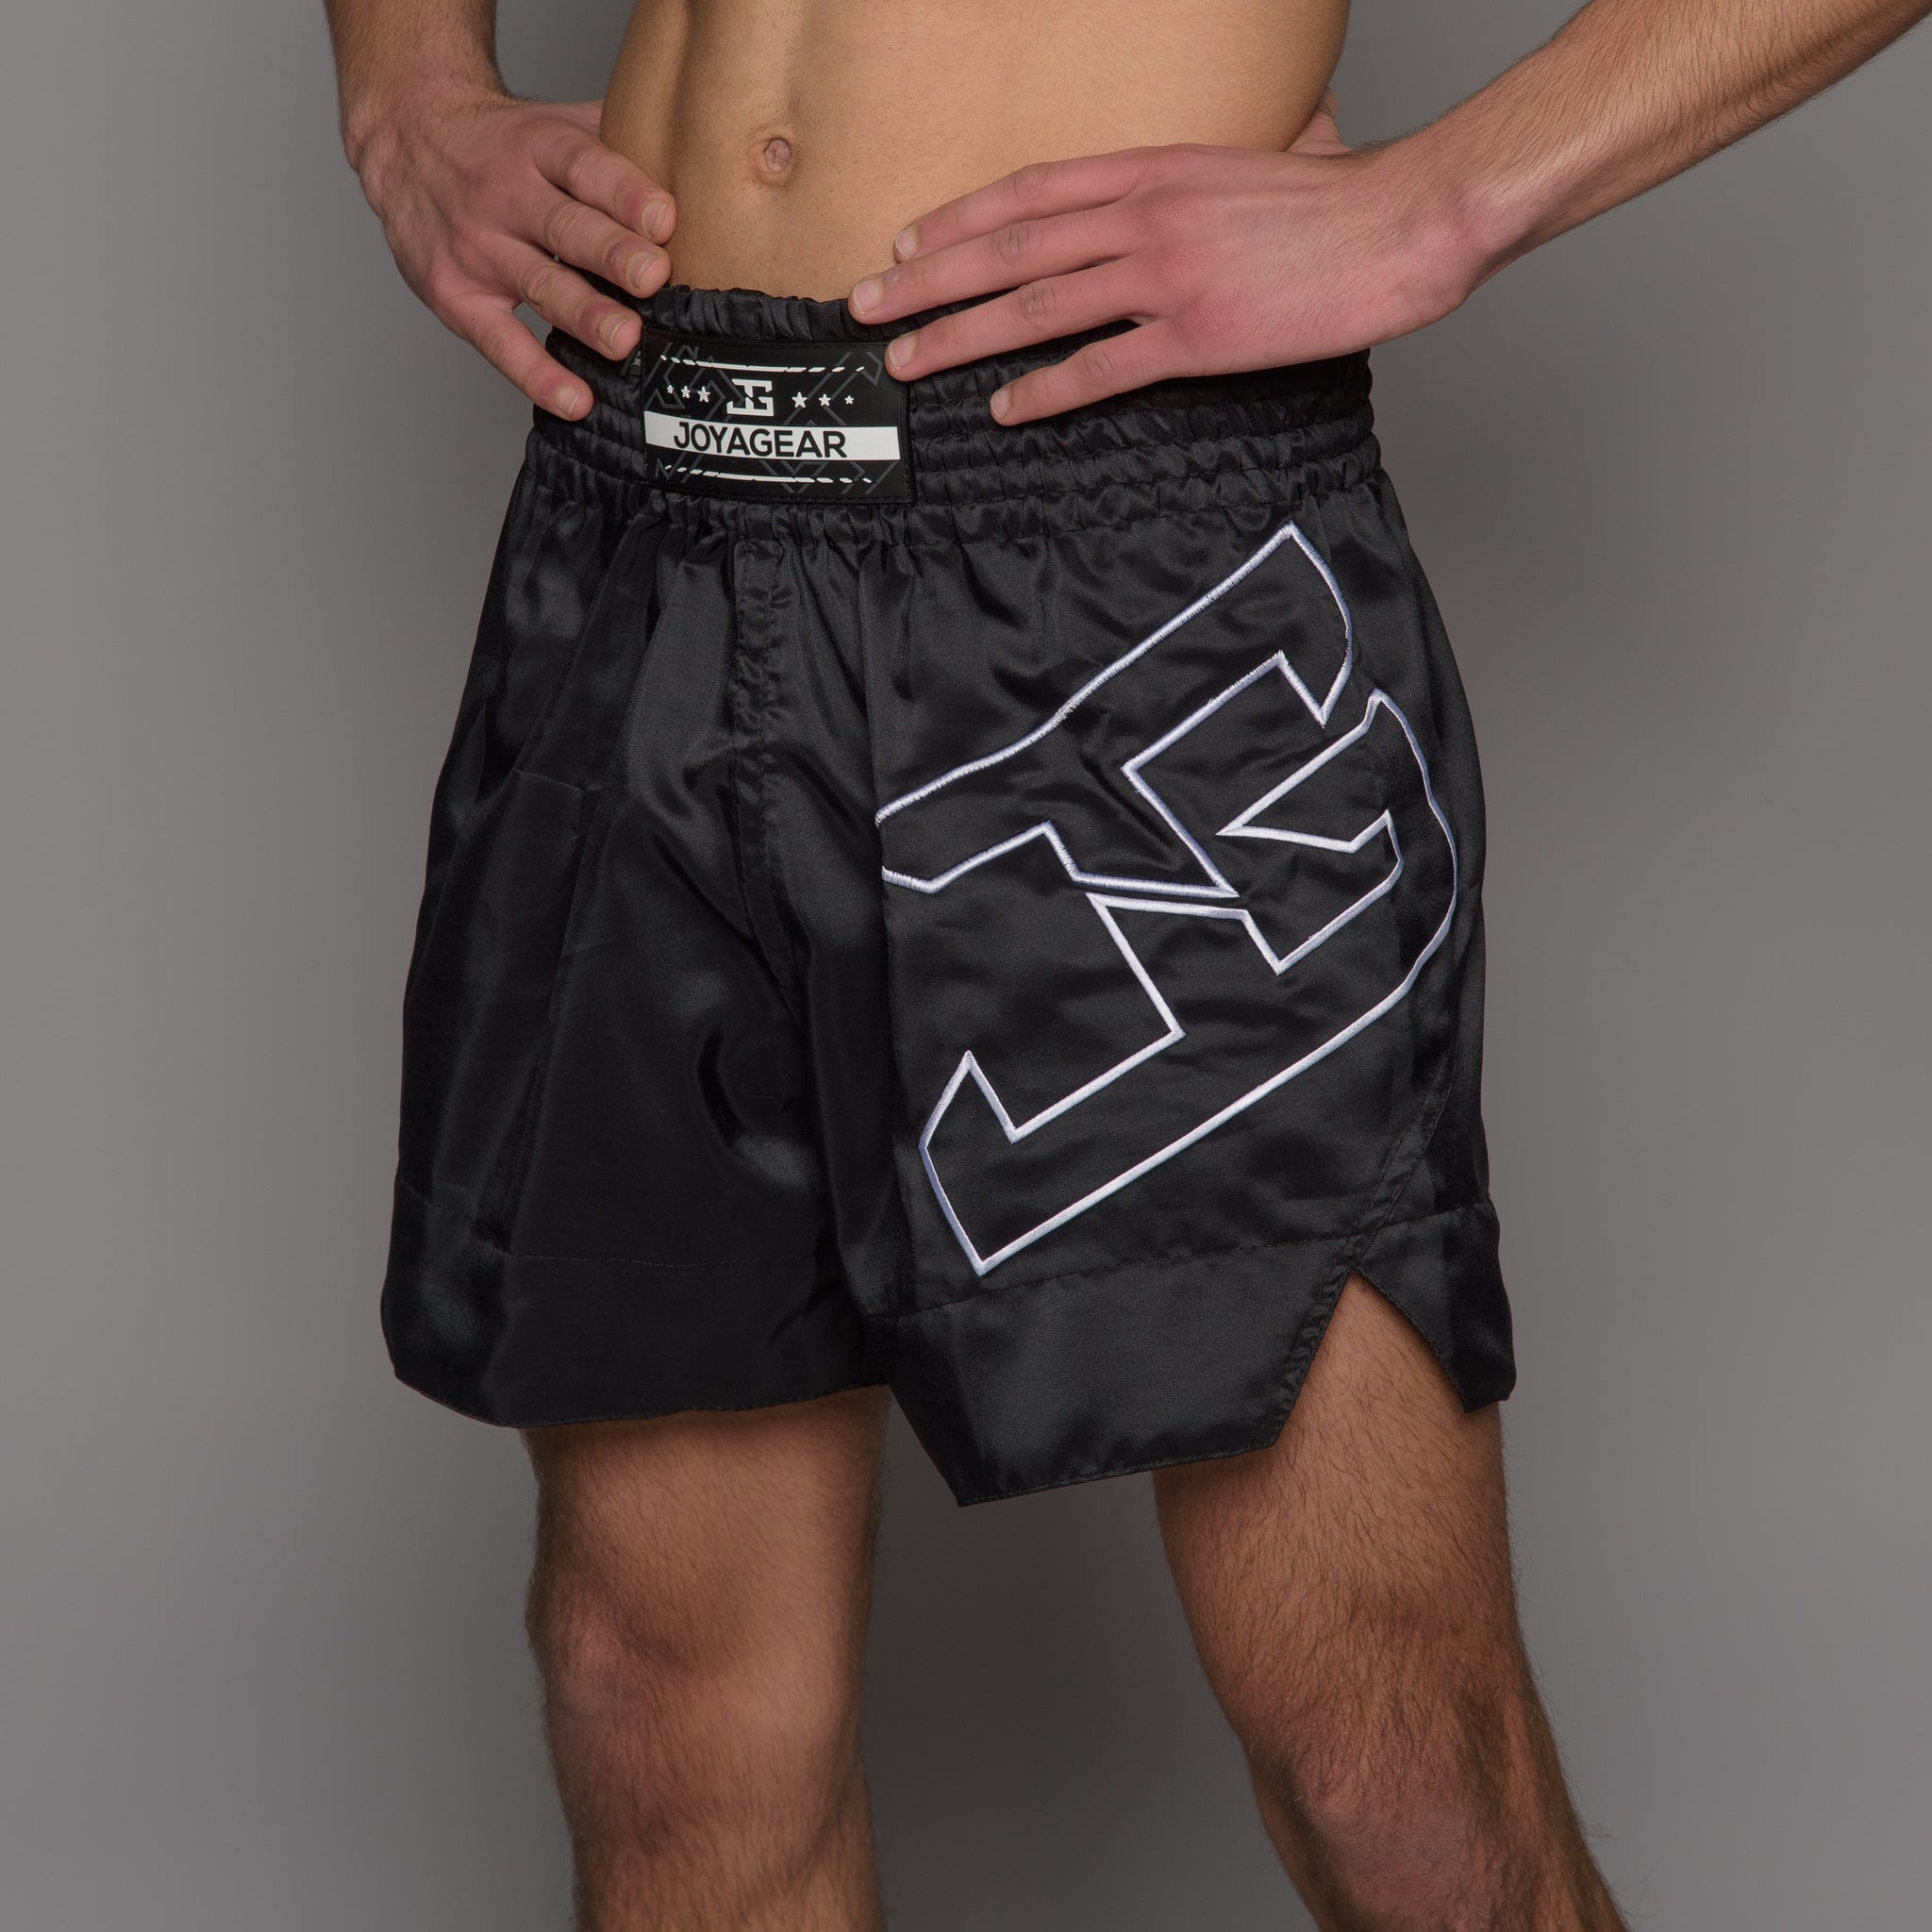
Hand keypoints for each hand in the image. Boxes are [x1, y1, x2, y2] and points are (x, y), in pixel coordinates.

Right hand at [352, 88, 673, 418]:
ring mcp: (478, 248)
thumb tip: (701, 153)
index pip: (584, 166)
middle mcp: (505, 194)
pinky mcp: (456, 296)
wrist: (406, 140)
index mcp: (538, 146)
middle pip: (564, 227)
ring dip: (583, 315)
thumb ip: (617, 136)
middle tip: (652, 277)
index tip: (664, 218)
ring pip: (539, 284)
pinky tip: (575, 400)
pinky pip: (501, 342)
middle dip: (610, 254)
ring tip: (624, 339)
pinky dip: (536, 375)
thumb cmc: (503, 142)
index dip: (624, 193)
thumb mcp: (553, 120)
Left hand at [847, 95, 1480, 423]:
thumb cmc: (1336, 201)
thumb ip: (1195, 175)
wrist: (1402, 223)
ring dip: (961, 336)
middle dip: (927, 280)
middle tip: (868, 308)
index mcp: (1153, 169)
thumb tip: (1177, 181)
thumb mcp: (1249, 161)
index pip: (1030, 191)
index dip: (959, 220)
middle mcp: (1145, 216)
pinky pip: (1102, 367)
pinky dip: (1045, 390)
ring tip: (909, 362)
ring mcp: (1167, 275)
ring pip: (1037, 306)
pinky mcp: (1198, 337)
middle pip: (1010, 247)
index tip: (908, 244)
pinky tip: (1005, 409)